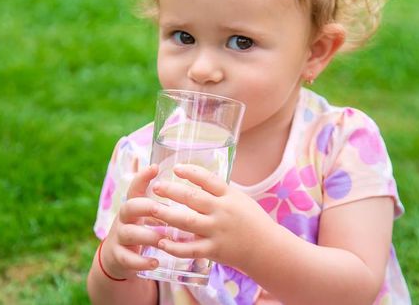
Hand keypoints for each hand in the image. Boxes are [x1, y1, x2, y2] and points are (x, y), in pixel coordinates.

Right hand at [100, 162, 165, 278]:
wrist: (117, 257)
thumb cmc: (140, 231)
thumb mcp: (146, 216)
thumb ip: (160, 205)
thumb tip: (191, 190)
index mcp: (133, 206)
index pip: (135, 187)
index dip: (143, 177)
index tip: (155, 168)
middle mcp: (123, 219)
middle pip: (129, 206)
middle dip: (146, 207)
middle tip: (162, 209)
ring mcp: (119, 238)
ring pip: (129, 233)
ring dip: (148, 236)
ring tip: (164, 240)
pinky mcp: (119, 256)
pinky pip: (127, 259)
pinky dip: (141, 262)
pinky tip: (155, 263)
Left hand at [147, 164, 279, 268]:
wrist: (268, 249)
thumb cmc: (252, 222)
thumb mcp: (240, 200)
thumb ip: (218, 191)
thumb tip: (195, 176)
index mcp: (229, 196)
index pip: (208, 179)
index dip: (191, 172)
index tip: (176, 168)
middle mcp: (222, 211)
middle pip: (193, 198)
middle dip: (172, 191)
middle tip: (156, 187)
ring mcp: (217, 231)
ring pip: (187, 221)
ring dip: (167, 215)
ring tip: (150, 209)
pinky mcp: (214, 250)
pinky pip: (191, 249)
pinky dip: (175, 247)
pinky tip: (161, 242)